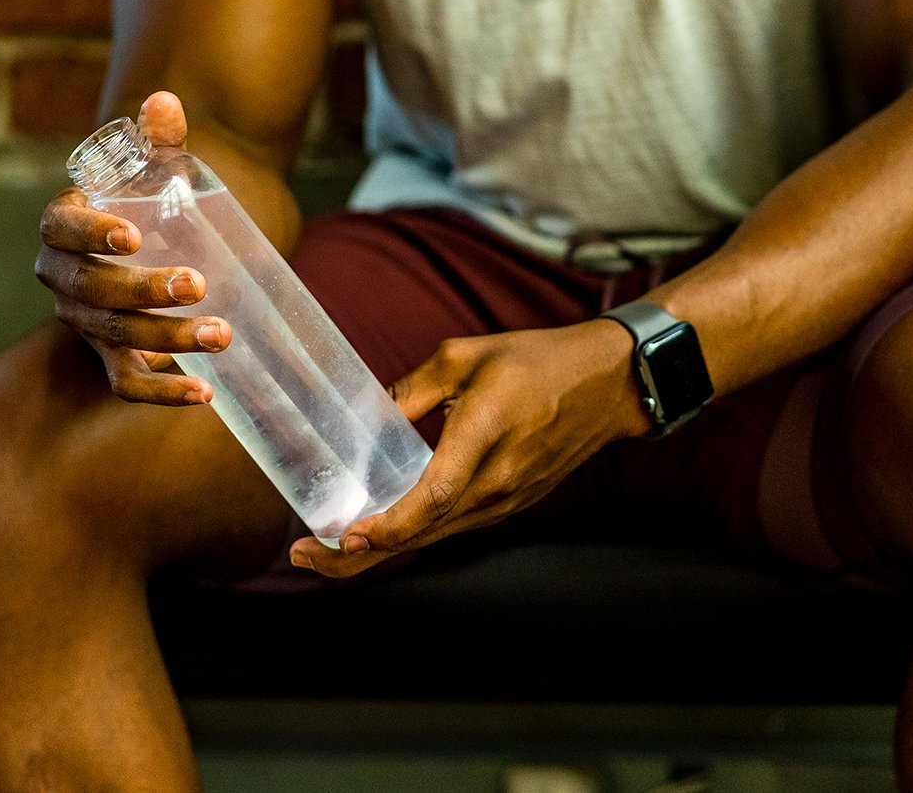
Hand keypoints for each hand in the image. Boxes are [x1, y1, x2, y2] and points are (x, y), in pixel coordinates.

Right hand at [35, 91, 232, 404]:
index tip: (131, 234)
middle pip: (94, 292)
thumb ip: (159, 138)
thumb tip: (166, 102)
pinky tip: (204, 393)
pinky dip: (164, 392)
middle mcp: (64, 280)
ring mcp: (86, 323)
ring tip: (222, 334)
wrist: (151, 248)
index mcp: (62, 226)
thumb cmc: (147, 200)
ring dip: (170, 338)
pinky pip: (128, 383)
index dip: (90, 234)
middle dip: (144, 292)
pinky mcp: (112, 358)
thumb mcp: (153, 168)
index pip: (61, 230)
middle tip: (199, 284)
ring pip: (118, 337)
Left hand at [288, 318, 654, 576]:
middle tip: (304, 557)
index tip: (347, 535)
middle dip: (360, 553)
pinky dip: (412, 536)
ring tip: (326, 553)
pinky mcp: (509, 504)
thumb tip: (372, 415)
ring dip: (380, 549)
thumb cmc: (539, 361)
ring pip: (434, 536)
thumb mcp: (468, 355)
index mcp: (486, 436)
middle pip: (423, 532)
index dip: (389, 523)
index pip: (435, 496)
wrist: (609, 387)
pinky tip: (378, 535)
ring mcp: (506, 500)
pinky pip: (452, 527)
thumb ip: (415, 388)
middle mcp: (498, 482)